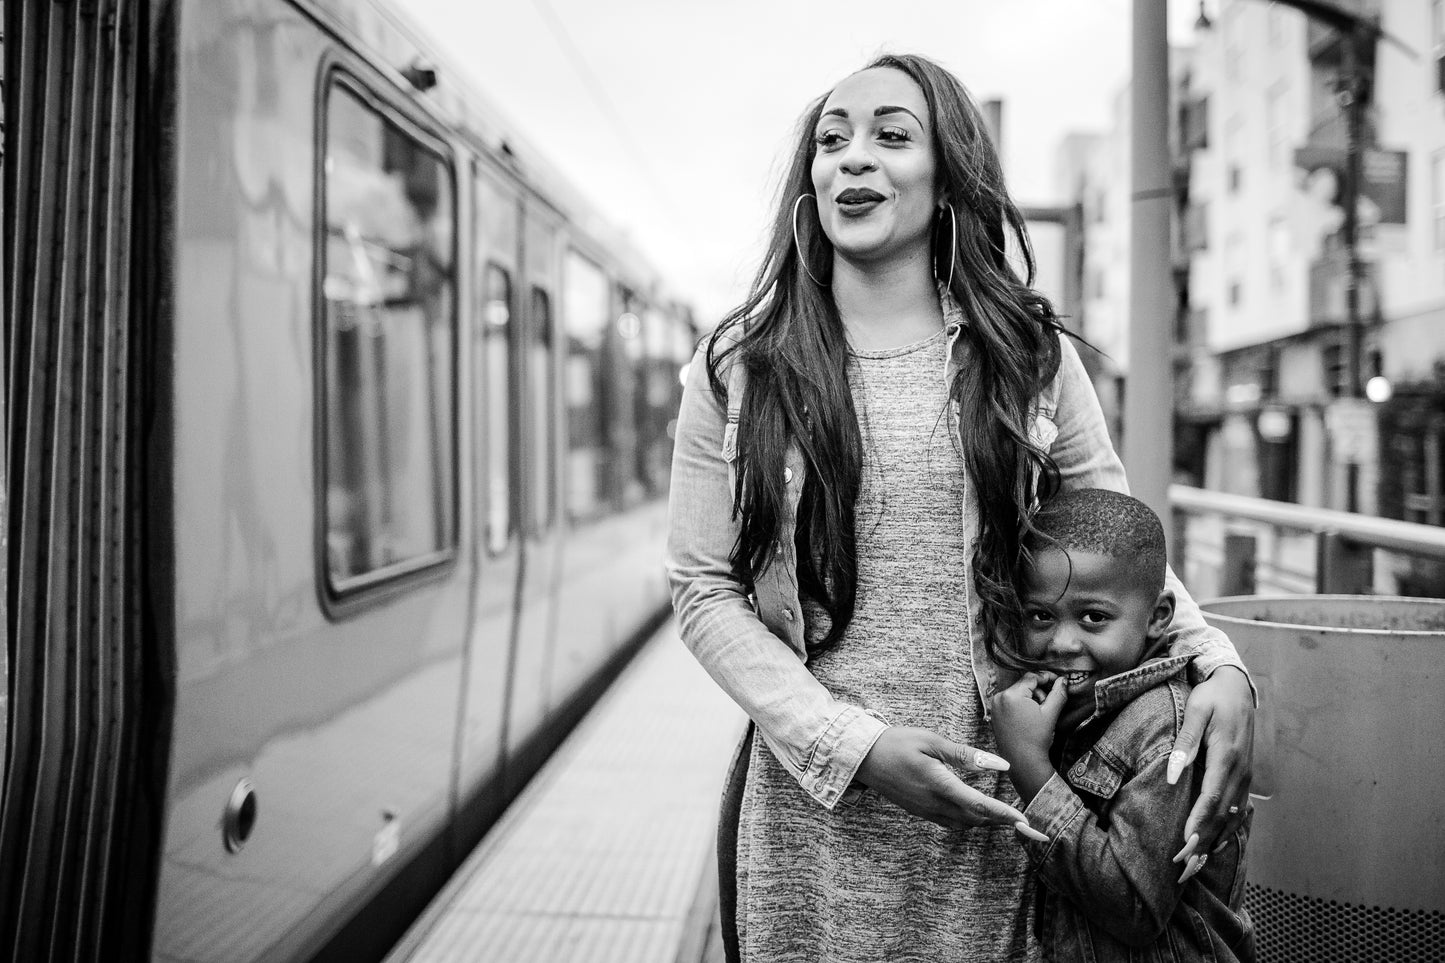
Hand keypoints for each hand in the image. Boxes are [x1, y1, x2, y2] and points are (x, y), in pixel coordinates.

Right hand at [855, 726, 1047, 840]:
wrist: (862, 757)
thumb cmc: (896, 743)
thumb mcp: (931, 741)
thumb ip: (965, 755)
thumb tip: (1001, 764)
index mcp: (939, 785)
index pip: (980, 805)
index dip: (1006, 815)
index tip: (1027, 822)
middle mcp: (934, 804)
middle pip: (978, 820)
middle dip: (1004, 823)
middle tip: (1030, 825)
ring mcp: (926, 811)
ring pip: (966, 824)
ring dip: (988, 822)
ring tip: (1010, 818)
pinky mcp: (921, 812)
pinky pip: (952, 822)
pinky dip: (971, 819)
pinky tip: (978, 811)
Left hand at [989, 672, 1065, 766]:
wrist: (1022, 761)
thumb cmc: (1036, 738)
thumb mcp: (1050, 713)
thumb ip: (1058, 693)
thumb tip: (1063, 679)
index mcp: (1011, 695)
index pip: (1031, 677)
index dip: (1047, 677)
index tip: (1058, 681)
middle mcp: (999, 697)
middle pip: (1024, 685)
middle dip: (1039, 691)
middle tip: (1048, 704)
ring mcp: (995, 705)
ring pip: (1018, 693)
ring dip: (1031, 698)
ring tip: (1039, 714)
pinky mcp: (994, 713)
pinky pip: (1010, 701)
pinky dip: (1021, 705)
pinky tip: (1029, 718)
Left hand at [1169, 665, 1254, 869]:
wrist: (1236, 687)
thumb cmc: (1211, 697)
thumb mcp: (1196, 712)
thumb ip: (1185, 742)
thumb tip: (1173, 773)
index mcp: (1226, 757)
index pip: (1211, 798)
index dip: (1198, 823)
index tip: (1184, 844)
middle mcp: (1240, 771)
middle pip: (1222, 814)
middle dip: (1203, 840)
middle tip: (1184, 863)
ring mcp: (1245, 776)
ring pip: (1232, 815)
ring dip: (1214, 839)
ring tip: (1196, 862)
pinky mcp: (1244, 776)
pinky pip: (1237, 809)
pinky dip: (1226, 828)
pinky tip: (1213, 842)